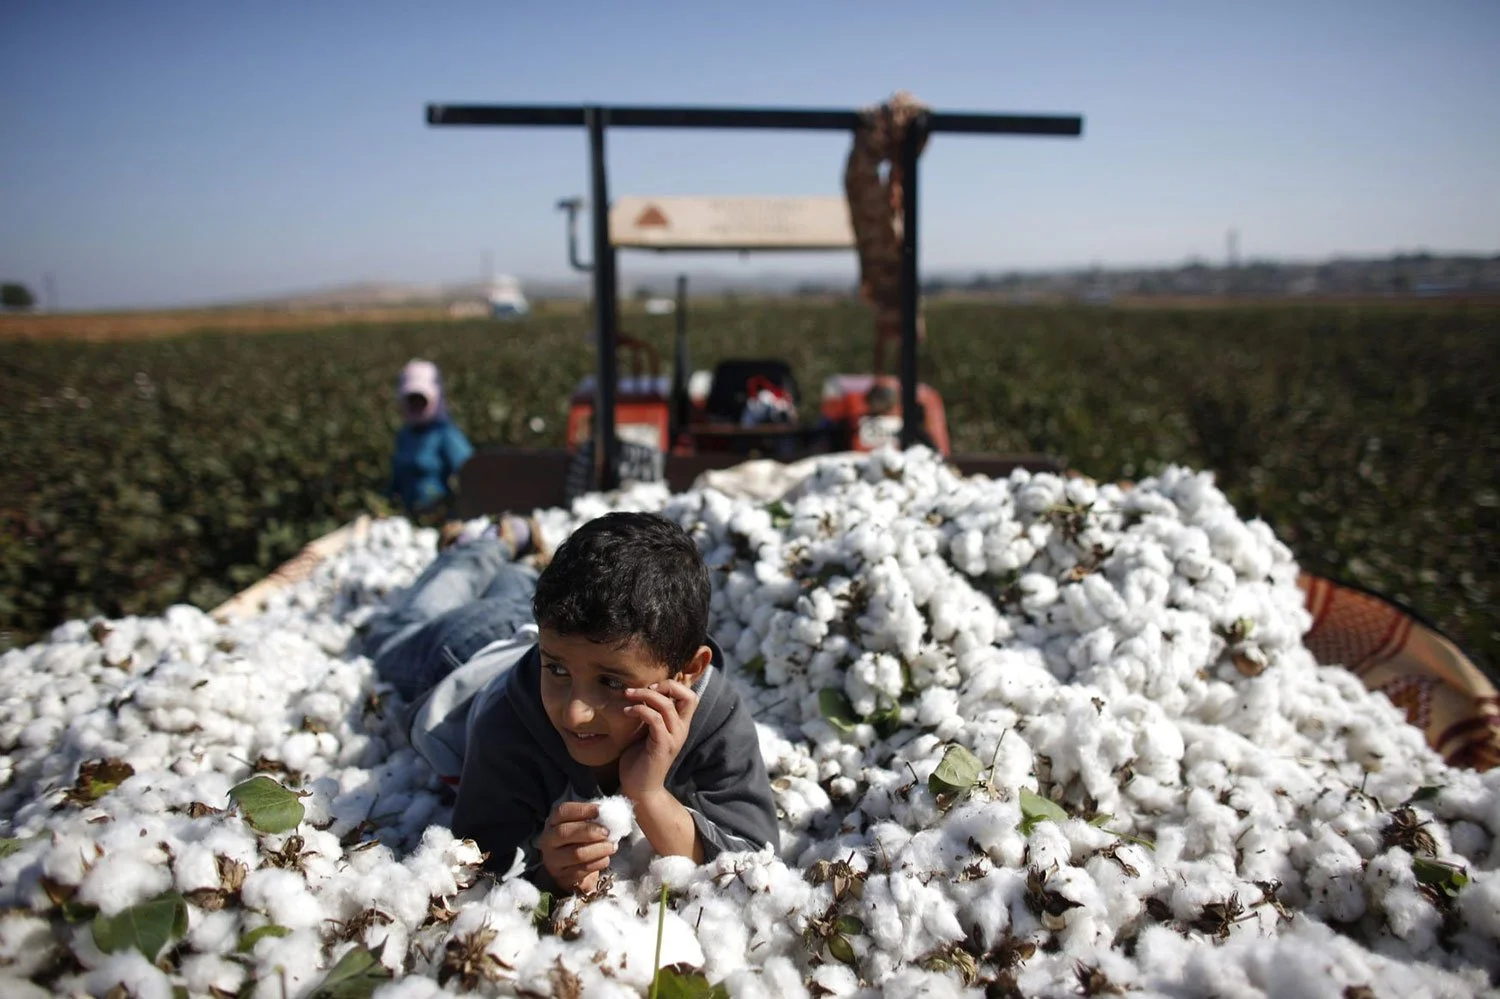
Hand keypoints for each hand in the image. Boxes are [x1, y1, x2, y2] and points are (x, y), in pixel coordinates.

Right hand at [538, 801, 614, 892]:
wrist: (575, 868)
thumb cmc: (580, 840)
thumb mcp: (582, 825)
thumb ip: (592, 818)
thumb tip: (609, 813)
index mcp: (553, 821)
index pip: (562, 811)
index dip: (582, 810)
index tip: (600, 810)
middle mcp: (548, 840)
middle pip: (564, 832)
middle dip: (589, 831)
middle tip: (607, 832)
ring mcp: (553, 860)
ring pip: (576, 854)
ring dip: (598, 849)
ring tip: (611, 846)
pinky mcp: (563, 877)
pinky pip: (582, 870)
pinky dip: (598, 863)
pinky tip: (606, 859)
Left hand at [618, 679, 698, 801]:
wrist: (640, 790)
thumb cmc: (640, 761)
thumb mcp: (646, 733)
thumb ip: (650, 716)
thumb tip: (639, 693)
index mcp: (680, 725)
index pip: (690, 696)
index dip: (673, 685)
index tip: (651, 687)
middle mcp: (681, 730)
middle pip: (689, 696)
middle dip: (667, 685)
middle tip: (645, 688)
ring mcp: (673, 738)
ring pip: (667, 705)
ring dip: (645, 695)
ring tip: (628, 696)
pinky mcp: (661, 746)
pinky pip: (655, 720)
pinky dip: (640, 710)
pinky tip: (627, 712)